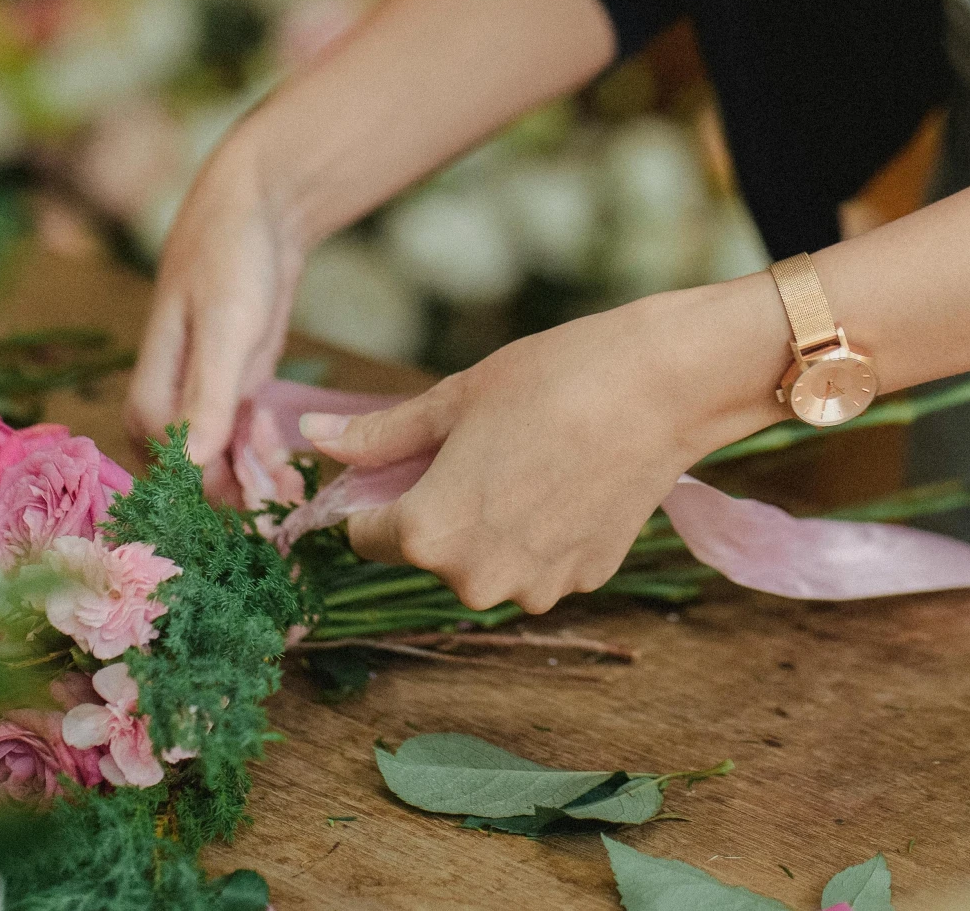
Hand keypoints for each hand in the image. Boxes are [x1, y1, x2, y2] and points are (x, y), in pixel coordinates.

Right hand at [125, 117, 302, 498]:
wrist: (260, 205)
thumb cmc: (230, 256)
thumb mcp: (226, 325)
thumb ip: (208, 393)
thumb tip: (190, 462)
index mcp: (151, 396)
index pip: (174, 473)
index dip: (216, 496)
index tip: (261, 504)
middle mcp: (169, 408)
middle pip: (197, 479)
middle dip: (242, 495)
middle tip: (288, 495)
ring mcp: (203, 402)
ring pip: (223, 468)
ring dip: (257, 481)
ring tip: (294, 481)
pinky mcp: (233, 393)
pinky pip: (243, 445)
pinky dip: (264, 459)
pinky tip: (290, 467)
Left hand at [300, 274, 785, 613]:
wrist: (658, 386)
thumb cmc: (548, 380)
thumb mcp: (451, 399)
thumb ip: (378, 436)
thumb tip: (311, 439)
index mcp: (429, 535)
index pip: (365, 535)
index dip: (374, 493)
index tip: (400, 456)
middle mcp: (477, 580)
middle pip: (426, 549)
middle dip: (434, 504)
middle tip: (474, 442)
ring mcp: (536, 589)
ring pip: (482, 559)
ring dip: (487, 520)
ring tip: (524, 453)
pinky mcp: (583, 582)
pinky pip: (534, 561)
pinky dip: (537, 528)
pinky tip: (563, 475)